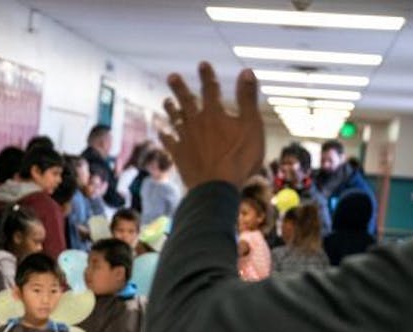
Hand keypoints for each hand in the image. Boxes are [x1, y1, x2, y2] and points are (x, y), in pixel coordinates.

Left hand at [162, 63, 264, 189]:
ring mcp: (185, 139)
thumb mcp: (251, 125)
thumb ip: (247, 98)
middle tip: (171, 76)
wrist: (216, 187)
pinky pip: (169, 143)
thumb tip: (246, 71)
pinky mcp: (179, 156)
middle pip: (186, 102)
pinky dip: (164, 135)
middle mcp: (196, 123)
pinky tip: (161, 131)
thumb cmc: (239, 157)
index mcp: (214, 113)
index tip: (202, 63)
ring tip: (165, 101)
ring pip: (175, 120)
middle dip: (179, 88)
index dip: (207, 75)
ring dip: (170, 109)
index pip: (210, 89)